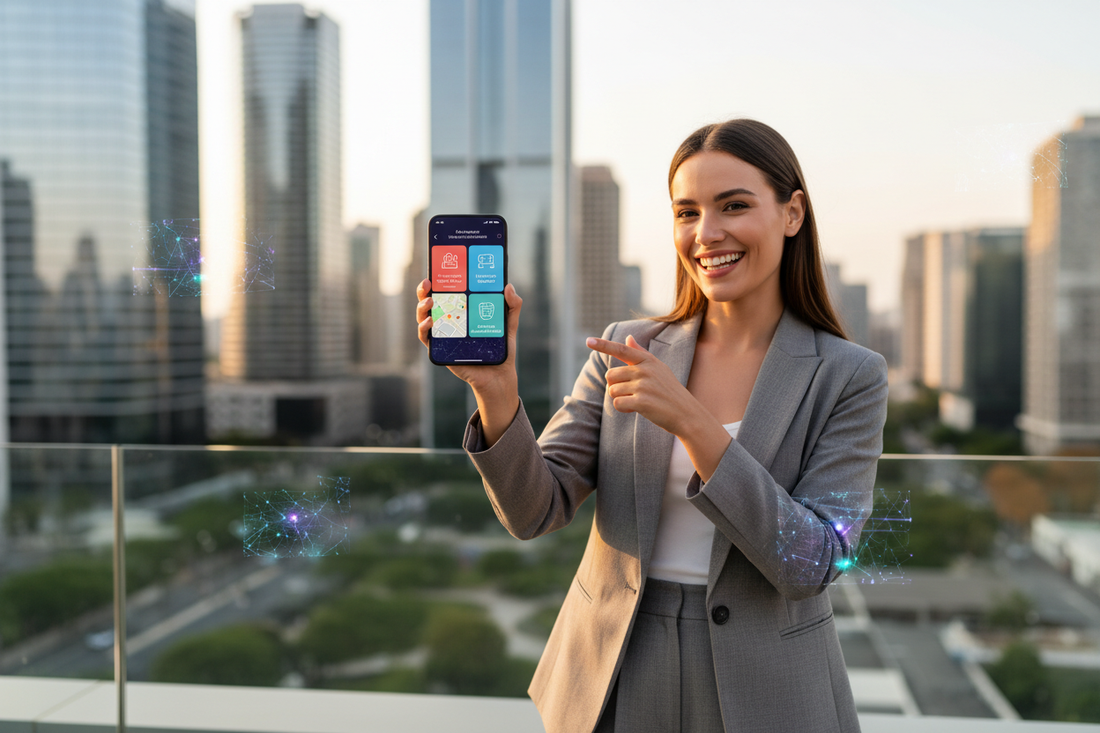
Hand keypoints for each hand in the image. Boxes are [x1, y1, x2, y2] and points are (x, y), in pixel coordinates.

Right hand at [416, 279, 521, 444]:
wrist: (499, 376)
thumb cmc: (501, 349)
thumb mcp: (509, 324)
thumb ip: (512, 306)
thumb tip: (509, 286)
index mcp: (462, 311)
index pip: (447, 292)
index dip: (439, 281)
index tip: (438, 270)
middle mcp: (449, 321)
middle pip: (430, 302)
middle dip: (424, 290)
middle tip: (428, 283)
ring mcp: (443, 335)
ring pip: (424, 317)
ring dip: (422, 307)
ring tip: (430, 301)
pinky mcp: (440, 350)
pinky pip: (426, 338)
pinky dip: (424, 328)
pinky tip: (430, 322)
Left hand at [585, 334, 699, 434]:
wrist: (687, 414)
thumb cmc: (670, 391)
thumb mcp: (659, 368)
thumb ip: (641, 353)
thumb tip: (628, 338)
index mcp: (648, 361)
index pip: (622, 350)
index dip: (603, 345)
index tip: (588, 340)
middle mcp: (645, 370)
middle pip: (611, 375)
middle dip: (616, 386)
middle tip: (632, 393)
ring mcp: (643, 386)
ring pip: (612, 390)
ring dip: (620, 398)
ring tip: (637, 401)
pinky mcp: (641, 402)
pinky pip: (617, 403)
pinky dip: (623, 409)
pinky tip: (637, 409)